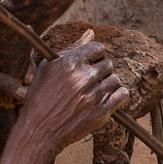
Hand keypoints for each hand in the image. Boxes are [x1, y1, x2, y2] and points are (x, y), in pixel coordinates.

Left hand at [0, 65, 27, 144]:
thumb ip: (4, 82)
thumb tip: (24, 93)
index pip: (19, 61)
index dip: (27, 68)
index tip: (26, 80)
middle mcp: (5, 79)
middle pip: (27, 76)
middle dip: (29, 85)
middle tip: (23, 95)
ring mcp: (9, 93)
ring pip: (28, 91)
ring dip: (27, 98)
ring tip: (17, 106)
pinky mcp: (12, 107)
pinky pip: (26, 104)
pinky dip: (25, 108)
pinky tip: (17, 112)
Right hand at [10, 40, 121, 155]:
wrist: (39, 131)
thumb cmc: (40, 98)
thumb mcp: (48, 68)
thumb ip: (72, 48)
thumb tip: (91, 32)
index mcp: (70, 62)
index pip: (98, 48)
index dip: (95, 56)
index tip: (90, 64)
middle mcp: (84, 76)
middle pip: (108, 64)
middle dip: (100, 72)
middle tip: (89, 82)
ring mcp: (94, 94)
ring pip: (115, 80)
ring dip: (108, 85)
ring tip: (94, 93)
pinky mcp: (102, 111)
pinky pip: (123, 95)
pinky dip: (118, 96)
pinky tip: (106, 99)